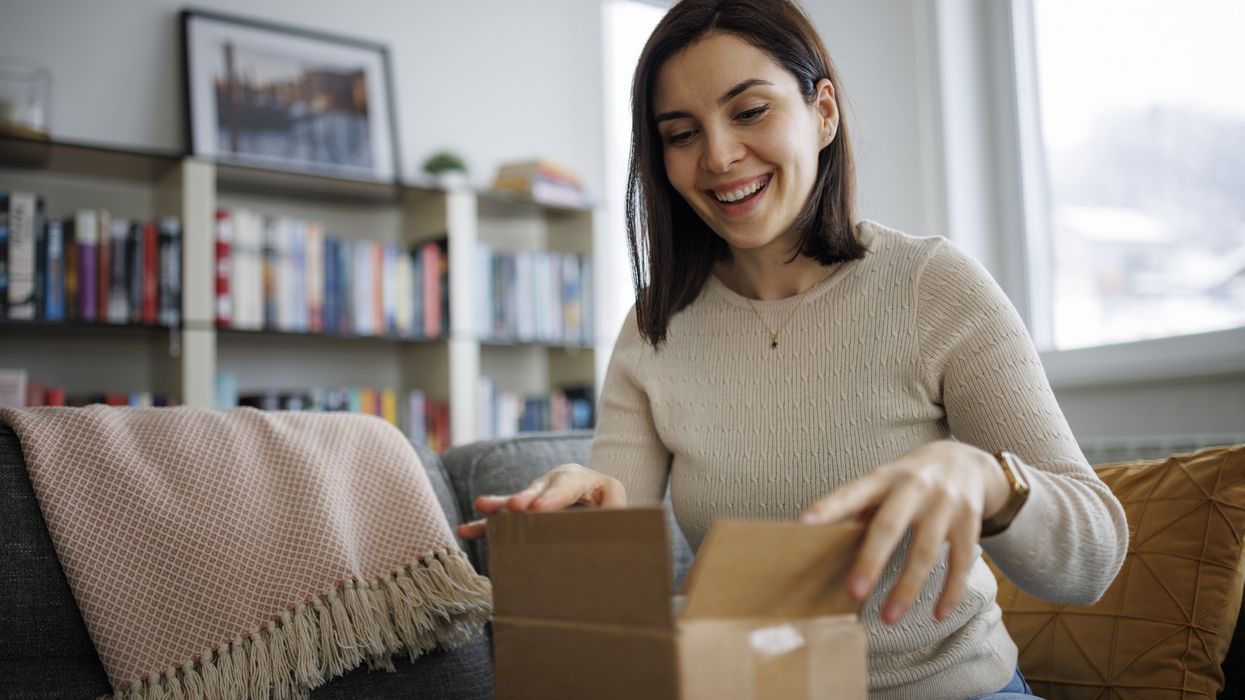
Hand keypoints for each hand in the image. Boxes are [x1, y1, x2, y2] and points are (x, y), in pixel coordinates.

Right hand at [454, 464, 626, 539]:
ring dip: (500, 506)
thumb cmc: (611, 509)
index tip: (537, 509)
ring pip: (518, 500)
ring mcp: (538, 495)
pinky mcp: (526, 511)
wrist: (602, 510)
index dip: (552, 497)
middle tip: (515, 507)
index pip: (568, 485)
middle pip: (539, 489)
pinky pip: (505, 517)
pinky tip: (467, 529)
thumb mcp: (618, 506)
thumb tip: (611, 523)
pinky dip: (487, 524)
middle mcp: (556, 482)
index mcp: (583, 479)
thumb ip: (615, 512)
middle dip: (525, 498)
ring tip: (482, 508)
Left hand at [799, 441, 1008, 624]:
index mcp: (885, 477)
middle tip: (853, 593)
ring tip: (889, 618)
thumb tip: (824, 535)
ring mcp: (945, 504)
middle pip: (889, 526)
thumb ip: (859, 506)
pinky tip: (938, 614)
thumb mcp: (884, 481)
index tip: (805, 523)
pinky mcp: (969, 521)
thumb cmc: (910, 478)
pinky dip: (950, 590)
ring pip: (925, 552)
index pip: (852, 493)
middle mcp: (915, 488)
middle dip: (871, 561)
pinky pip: (960, 561)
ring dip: (907, 588)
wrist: (965, 460)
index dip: (829, 507)